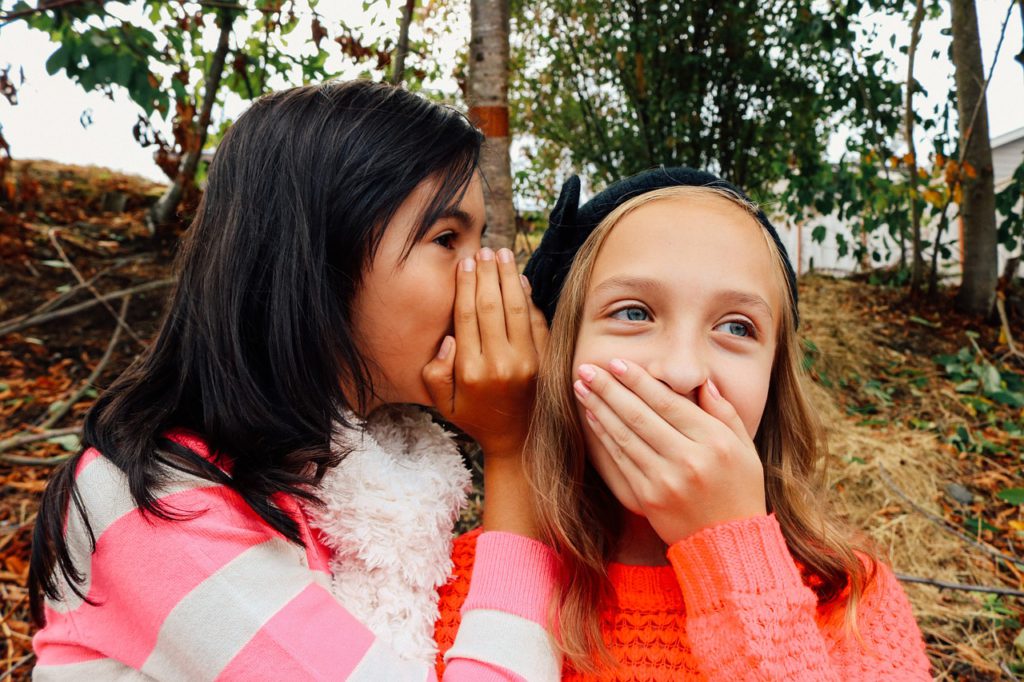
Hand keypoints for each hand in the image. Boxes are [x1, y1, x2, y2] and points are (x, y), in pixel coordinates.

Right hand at [422, 247, 547, 457]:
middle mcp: (501, 364)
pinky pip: (537, 321)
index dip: (466, 285)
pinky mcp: (547, 361)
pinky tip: (521, 280)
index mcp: (472, 371)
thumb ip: (435, 373)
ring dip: (509, 277)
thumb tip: (449, 338)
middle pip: (491, 305)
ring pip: (517, 308)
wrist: (519, 443)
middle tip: (483, 250)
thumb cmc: (476, 418)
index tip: (465, 263)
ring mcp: (528, 362)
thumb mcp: (443, 404)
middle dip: (487, 274)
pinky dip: (529, 298)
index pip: (467, 316)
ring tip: (502, 254)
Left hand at [573, 359, 765, 544]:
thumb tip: (702, 381)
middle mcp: (689, 460)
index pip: (668, 403)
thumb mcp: (745, 448)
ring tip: (582, 387)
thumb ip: (724, 412)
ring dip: (599, 408)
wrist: (728, 544)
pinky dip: (604, 436)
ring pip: (625, 436)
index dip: (638, 381)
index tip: (617, 363)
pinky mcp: (648, 498)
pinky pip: (620, 460)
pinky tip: (592, 417)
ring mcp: (665, 481)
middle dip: (609, 388)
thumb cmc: (740, 490)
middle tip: (586, 368)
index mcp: (715, 442)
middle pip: (640, 416)